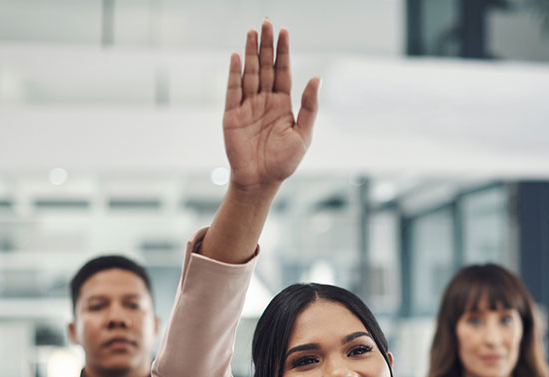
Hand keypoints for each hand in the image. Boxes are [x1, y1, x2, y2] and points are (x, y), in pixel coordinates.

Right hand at [223, 21, 319, 190]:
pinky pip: (232, 90)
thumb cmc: (284, 162)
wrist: (261, 181)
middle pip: (265, 67)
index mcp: (282, 104)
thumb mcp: (303, 134)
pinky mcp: (232, 115)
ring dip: (251, 53)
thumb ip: (309, 106)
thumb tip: (317, 78)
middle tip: (266, 23)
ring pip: (249, 74)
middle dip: (266, 45)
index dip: (283, 52)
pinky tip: (237, 56)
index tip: (284, 31)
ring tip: (252, 32)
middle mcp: (264, 101)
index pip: (282, 71)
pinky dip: (234, 74)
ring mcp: (247, 106)